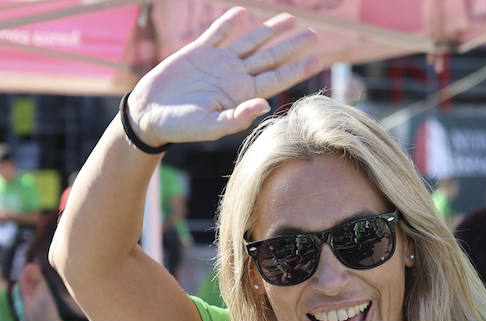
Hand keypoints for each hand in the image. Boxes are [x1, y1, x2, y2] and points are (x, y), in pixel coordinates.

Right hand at [127, 8, 320, 146]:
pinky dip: (230, 22)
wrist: (150, 114)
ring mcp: (219, 62)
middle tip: (314, 33)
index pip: (276, 79)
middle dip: (292, 45)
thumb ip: (237, 117)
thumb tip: (264, 105)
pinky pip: (218, 33)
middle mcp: (236, 76)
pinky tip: (244, 12)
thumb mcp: (210, 126)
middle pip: (271, 57)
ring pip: (250, 42)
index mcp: (242, 94)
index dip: (297, 69)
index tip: (317, 60)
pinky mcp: (198, 52)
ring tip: (290, 18)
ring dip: (269, 30)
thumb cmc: (182, 127)